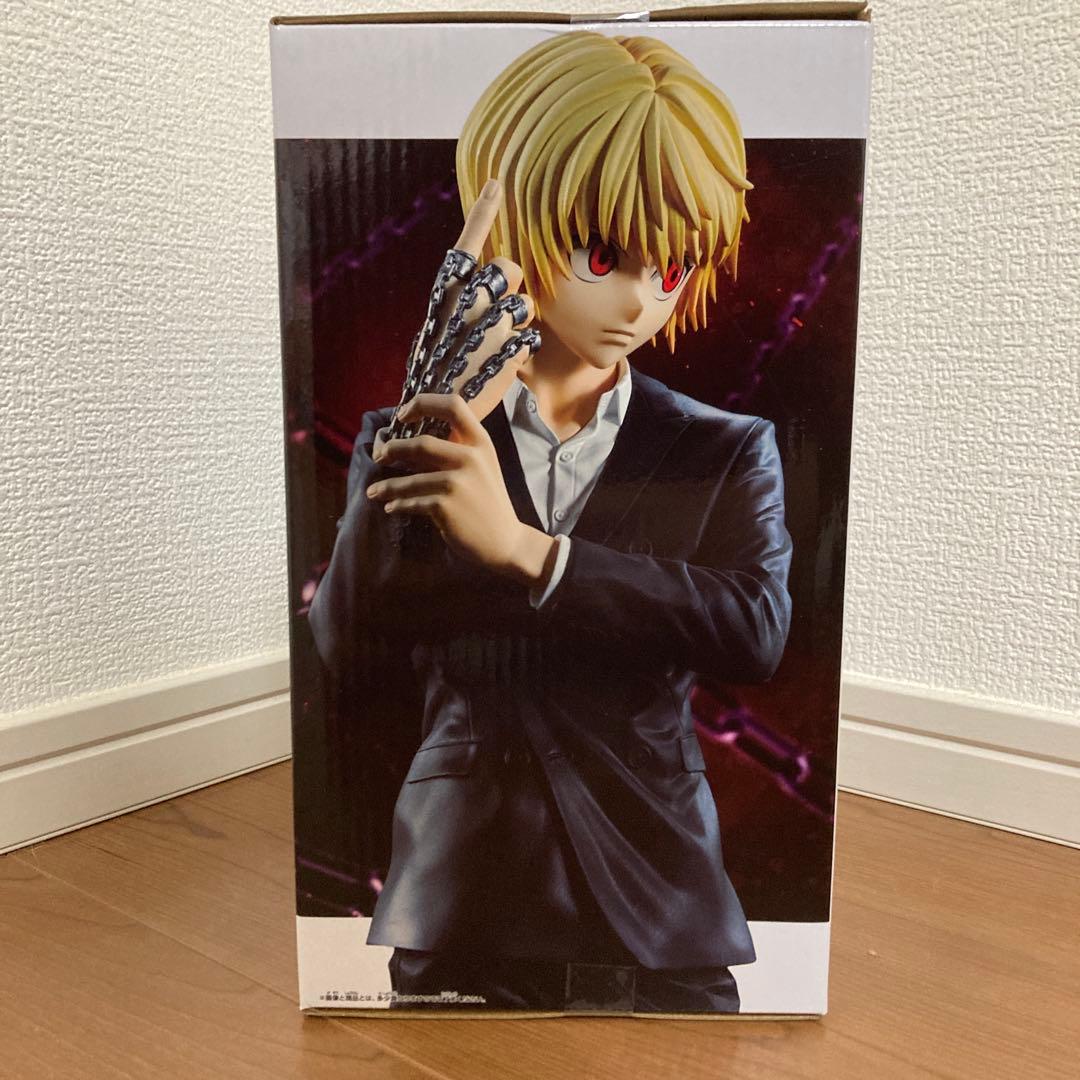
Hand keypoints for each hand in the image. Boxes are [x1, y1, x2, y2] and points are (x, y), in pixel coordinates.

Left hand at [367, 393, 556, 586]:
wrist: (505, 540)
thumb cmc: (486, 501)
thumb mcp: (480, 466)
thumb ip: (454, 450)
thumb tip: (407, 443)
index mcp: (481, 441)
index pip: (453, 405)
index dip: (423, 403)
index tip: (403, 416)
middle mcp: (471, 458)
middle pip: (421, 443)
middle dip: (392, 450)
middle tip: (379, 457)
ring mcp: (458, 483)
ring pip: (410, 479)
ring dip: (387, 486)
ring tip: (374, 491)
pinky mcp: (446, 507)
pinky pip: (411, 502)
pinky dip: (397, 505)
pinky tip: (391, 507)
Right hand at [392, 179, 539, 433]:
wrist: (433, 412)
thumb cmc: (437, 368)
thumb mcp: (440, 326)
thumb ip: (465, 300)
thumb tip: (493, 279)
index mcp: (446, 291)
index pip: (468, 243)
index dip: (483, 213)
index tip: (496, 184)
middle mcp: (469, 299)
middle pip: (510, 268)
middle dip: (511, 285)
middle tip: (497, 312)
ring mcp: (491, 322)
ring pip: (526, 304)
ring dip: (518, 322)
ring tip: (494, 346)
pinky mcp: (511, 346)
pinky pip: (530, 337)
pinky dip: (521, 351)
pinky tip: (500, 365)